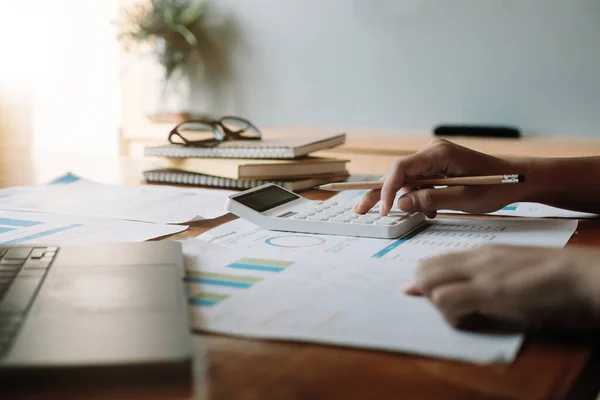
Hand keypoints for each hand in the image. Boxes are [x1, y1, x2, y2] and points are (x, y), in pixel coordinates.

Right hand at [353, 139, 530, 216]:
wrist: (518, 179)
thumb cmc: (495, 187)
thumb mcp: (463, 198)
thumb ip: (430, 200)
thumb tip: (400, 204)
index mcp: (437, 154)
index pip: (401, 169)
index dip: (387, 190)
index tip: (384, 210)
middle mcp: (431, 153)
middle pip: (397, 173)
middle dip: (379, 193)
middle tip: (359, 210)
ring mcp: (433, 160)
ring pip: (406, 180)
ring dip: (402, 199)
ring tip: (392, 213)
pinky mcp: (437, 168)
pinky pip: (418, 183)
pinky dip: (417, 198)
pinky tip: (425, 210)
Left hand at [405, 245, 599, 328]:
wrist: (583, 275)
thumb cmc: (555, 278)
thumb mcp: (514, 272)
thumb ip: (487, 277)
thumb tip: (467, 291)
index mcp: (482, 253)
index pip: (435, 261)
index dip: (425, 282)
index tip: (428, 297)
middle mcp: (476, 258)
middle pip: (423, 269)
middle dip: (426, 293)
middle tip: (452, 309)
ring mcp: (481, 272)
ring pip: (428, 282)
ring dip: (438, 305)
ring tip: (466, 315)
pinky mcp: (490, 290)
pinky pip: (447, 300)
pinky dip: (452, 316)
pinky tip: (474, 321)